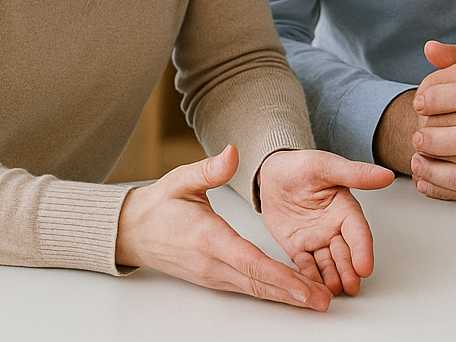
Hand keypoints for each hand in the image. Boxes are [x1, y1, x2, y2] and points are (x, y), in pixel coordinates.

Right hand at [115, 145, 333, 309]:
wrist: (132, 231)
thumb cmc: (159, 205)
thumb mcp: (182, 179)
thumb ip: (210, 169)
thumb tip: (233, 153)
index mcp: (209, 239)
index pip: (251, 262)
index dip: (280, 277)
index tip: (305, 286)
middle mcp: (212, 263)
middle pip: (258, 283)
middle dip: (293, 294)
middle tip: (324, 302)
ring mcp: (213, 275)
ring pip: (254, 289)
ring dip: (285, 296)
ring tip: (317, 301)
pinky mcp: (214, 278)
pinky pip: (247, 287)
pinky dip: (270, 292)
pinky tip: (291, 293)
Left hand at [255, 148, 394, 297]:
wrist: (272, 173)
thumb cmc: (301, 166)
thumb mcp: (327, 166)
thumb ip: (356, 174)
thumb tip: (385, 175)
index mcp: (345, 209)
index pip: (358, 232)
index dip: (362, 250)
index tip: (365, 266)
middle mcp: (333, 227)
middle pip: (345, 252)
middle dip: (349, 271)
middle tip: (352, 287)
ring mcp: (315, 239)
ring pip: (327, 262)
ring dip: (332, 277)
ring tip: (335, 291)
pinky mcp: (297, 247)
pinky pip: (305, 265)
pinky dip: (309, 277)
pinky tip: (312, 288)